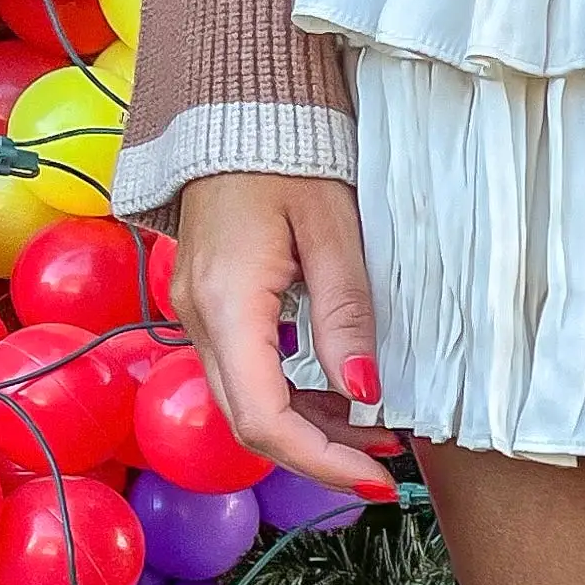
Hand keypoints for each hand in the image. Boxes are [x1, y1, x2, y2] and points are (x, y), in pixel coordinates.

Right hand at [173, 173, 400, 499]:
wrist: (233, 105)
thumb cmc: (287, 153)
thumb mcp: (332, 230)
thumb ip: (346, 314)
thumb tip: (364, 395)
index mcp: (226, 303)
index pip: (264, 418)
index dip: (320, 461)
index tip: (378, 479)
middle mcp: (199, 318)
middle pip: (252, 423)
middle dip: (321, 454)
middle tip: (388, 465)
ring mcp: (197, 313)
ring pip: (248, 403)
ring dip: (311, 429)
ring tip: (379, 434)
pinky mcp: (208, 306)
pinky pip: (246, 373)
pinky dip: (294, 397)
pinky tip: (340, 396)